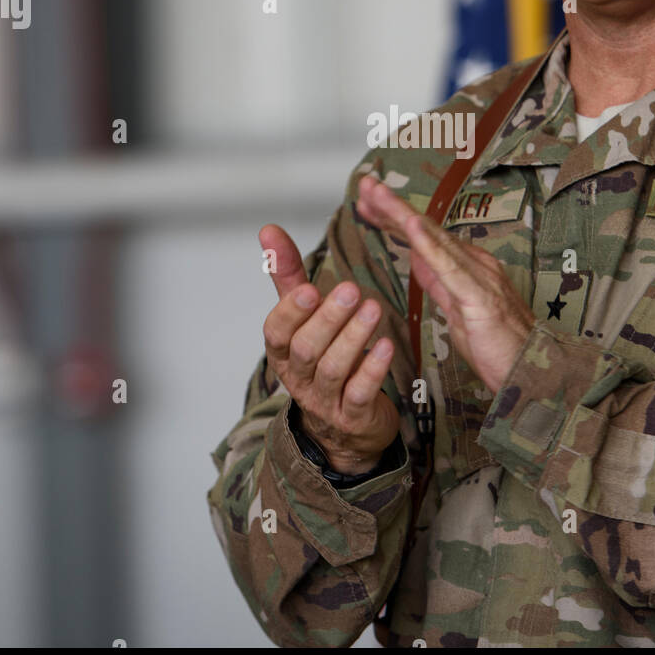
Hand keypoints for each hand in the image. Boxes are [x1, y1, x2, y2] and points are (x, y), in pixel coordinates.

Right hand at [258, 224, 399, 474]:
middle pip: (305, 349)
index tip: (309, 289)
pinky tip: (387, 346)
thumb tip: (268, 230)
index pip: (277, 332)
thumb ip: (288, 275)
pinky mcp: (352, 416)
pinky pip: (359, 394)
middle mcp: (299, 377)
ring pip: (333, 370)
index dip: (291, 312)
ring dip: (353, 338)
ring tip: (374, 310)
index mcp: (283, 351)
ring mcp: (325, 400)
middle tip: (352, 290)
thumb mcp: (304, 316)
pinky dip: (373, 370)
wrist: (344, 424)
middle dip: (328, 320)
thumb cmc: (322, 358)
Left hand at [355, 173, 533, 392]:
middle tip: (364, 184)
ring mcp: (479, 275)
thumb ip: (438, 282)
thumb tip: (416, 257)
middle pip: (426, 229)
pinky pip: (448, 266)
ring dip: (402, 214)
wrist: (532, 371)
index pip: (424, 236)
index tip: (367, 203)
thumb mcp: (456, 309)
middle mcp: (474, 262)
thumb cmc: (498, 345)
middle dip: (392, 206)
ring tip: (377, 195)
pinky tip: (410, 225)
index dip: (394, 218)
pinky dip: (428, 243)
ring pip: (433, 238)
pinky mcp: (480, 295)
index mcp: (466, 266)